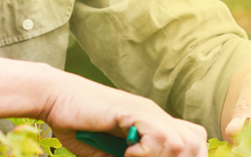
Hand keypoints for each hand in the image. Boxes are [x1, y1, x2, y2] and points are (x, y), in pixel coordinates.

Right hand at [43, 72, 206, 156]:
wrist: (56, 99)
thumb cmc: (77, 125)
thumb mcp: (109, 153)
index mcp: (153, 124)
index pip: (193, 143)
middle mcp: (154, 115)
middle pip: (195, 144)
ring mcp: (145, 111)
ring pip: (183, 144)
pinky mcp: (132, 109)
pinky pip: (161, 137)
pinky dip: (147, 152)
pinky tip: (127, 152)